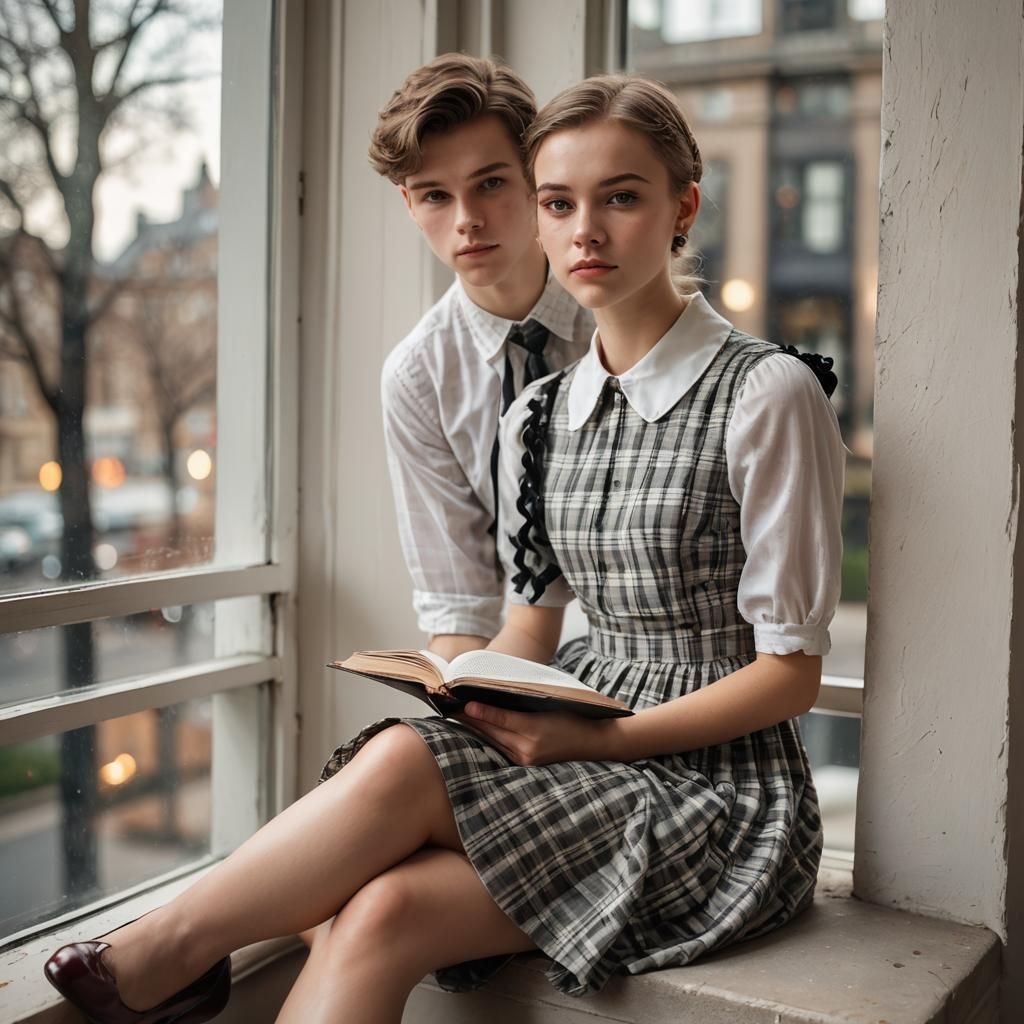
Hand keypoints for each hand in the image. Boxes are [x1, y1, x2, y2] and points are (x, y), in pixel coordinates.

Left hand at [451, 702, 618, 765]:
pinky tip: (475, 729)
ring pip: (493, 741)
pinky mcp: (527, 764)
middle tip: (449, 705)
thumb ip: (523, 702)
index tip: (463, 702)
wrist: (596, 742)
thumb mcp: (550, 704)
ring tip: (455, 715)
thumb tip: (494, 694)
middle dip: (470, 719)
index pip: (500, 719)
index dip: (480, 711)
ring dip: (474, 729)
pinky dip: (488, 738)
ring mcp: (526, 759)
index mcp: (535, 730)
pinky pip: (501, 749)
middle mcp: (528, 749)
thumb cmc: (574, 716)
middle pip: (491, 731)